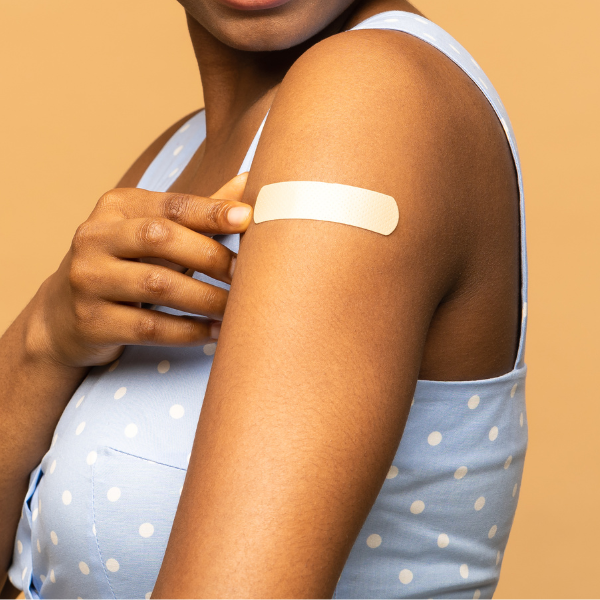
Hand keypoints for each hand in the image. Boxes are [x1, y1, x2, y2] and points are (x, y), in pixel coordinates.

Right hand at [30, 173, 250, 367]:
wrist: (64, 315)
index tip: (247, 218)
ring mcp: (88, 280)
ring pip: (157, 286)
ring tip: (237, 309)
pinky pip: (149, 327)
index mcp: (116, 207)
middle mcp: (95, 237)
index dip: (210, 211)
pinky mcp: (91, 321)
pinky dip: (188, 331)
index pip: (170, 205)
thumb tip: (248, 182)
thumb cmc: (125, 267)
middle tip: (246, 275)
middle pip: (160, 239)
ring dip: (206, 299)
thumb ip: (198, 213)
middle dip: (211, 256)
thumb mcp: (153, 233)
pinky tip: (215, 332)